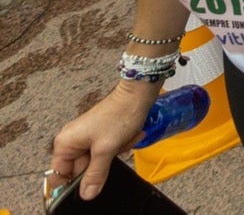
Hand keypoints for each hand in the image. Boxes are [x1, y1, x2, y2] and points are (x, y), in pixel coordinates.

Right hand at [51, 84, 155, 200]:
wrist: (137, 94)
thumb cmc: (119, 116)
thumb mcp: (106, 150)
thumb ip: (95, 174)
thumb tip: (86, 194)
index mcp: (65, 143)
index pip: (59, 174)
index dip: (73, 182)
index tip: (91, 181)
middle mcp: (71, 140)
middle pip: (82, 168)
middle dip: (102, 163)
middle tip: (114, 150)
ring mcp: (85, 136)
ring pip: (98, 160)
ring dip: (114, 152)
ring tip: (123, 139)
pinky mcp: (99, 134)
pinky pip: (106, 150)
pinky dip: (119, 146)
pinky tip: (129, 136)